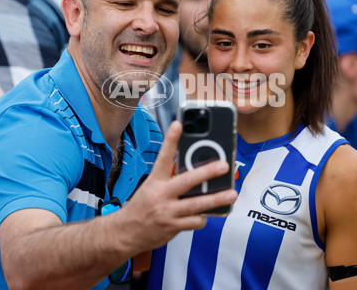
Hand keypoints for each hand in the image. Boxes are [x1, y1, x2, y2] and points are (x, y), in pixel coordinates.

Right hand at [116, 121, 237, 252]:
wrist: (125, 233)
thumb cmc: (141, 207)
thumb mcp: (150, 188)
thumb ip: (169, 180)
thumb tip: (193, 172)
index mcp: (154, 181)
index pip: (163, 157)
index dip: (171, 140)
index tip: (178, 124)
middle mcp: (160, 195)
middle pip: (187, 181)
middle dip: (207, 172)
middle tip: (223, 165)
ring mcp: (167, 212)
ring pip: (197, 204)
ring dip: (217, 199)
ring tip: (232, 195)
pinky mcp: (172, 227)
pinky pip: (195, 221)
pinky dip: (202, 218)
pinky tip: (204, 215)